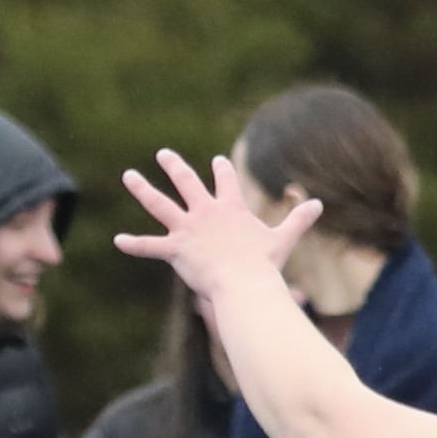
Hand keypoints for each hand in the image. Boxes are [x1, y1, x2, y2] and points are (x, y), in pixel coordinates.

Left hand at [115, 149, 319, 305]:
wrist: (245, 283)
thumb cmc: (265, 264)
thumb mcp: (283, 238)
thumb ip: (299, 220)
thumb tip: (319, 204)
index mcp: (230, 208)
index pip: (225, 180)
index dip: (221, 169)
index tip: (216, 161)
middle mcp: (205, 212)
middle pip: (187, 182)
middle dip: (174, 166)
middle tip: (163, 154)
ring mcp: (188, 229)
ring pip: (159, 204)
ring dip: (142, 188)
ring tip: (129, 176)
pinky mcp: (176, 249)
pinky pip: (150, 247)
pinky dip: (134, 245)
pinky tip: (118, 242)